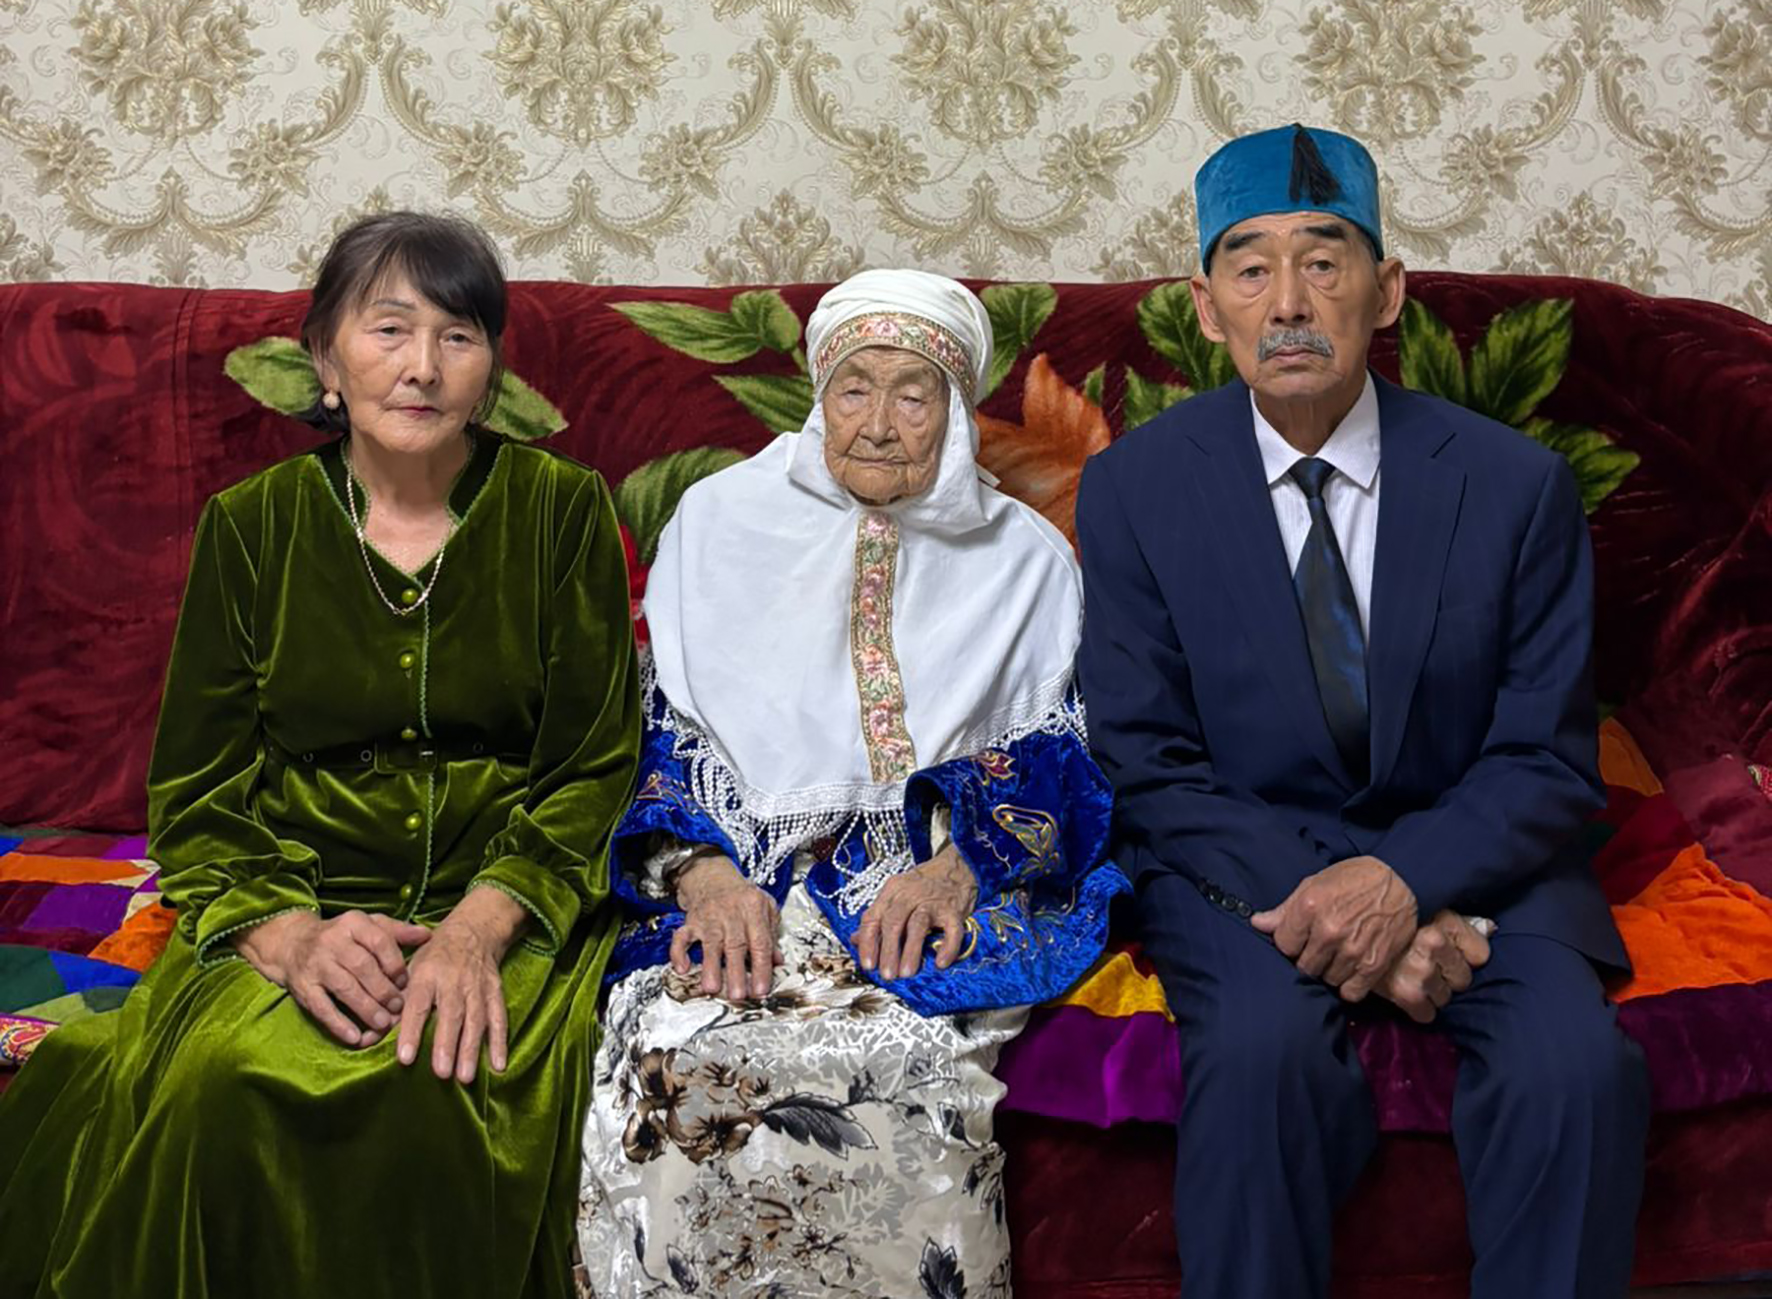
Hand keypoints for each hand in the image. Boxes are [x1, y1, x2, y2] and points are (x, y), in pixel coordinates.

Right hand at [234, 909, 430, 1048]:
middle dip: (384, 990)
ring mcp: (316, 965)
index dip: (395, 963)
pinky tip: (355, 1037)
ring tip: (384, 1024)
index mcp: (353, 923)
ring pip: (345, 988)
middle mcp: (333, 941)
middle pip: (363, 967)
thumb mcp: (369, 926)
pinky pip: (321, 1008)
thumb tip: (428, 935)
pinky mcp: (303, 987)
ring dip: (366, 1008)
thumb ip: (397, 931)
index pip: (379, 941)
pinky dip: (338, 1024)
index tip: (406, 982)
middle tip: (399, 1008)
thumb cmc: (343, 937)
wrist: (293, 944)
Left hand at [395, 887, 525, 1083]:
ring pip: (476, 1020)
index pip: (417, 1006)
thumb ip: (393, 1004)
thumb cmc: (433, 957)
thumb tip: (368, 1037)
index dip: (411, 1032)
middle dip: (447, 1044)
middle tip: (441, 1073)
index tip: (405, 1058)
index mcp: (427, 975)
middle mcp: (453, 981)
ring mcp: (478, 987)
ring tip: (465, 1077)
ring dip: (472, 1049)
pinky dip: (500, 1042)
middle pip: (451, 1015)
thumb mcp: (409, 970)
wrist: (473, 930)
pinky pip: (499, 1019)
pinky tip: (499, 1066)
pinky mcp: (495, 993)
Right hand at [671, 854, 780, 1000]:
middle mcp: (731, 913)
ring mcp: (709, 917)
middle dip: (736, 972)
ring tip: (712, 988)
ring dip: (710, 967)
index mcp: (753, 908)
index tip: (761, 989)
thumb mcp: (765, 908)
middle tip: (738, 995)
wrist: (715, 878)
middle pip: (735, 945)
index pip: (760, 942)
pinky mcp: (691, 921)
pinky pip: (681, 937)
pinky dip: (678, 952)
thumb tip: (776, 961)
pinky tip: (682, 968)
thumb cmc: (742, 897)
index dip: (761, 968)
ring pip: (710, 943)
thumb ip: (771, 934)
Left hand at [855, 845, 977, 980]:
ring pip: (918, 925)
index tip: (868, 965)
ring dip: (911, 950)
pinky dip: (947, 947)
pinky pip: (952, 930)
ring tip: (907, 972)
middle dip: (888, 950)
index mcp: (892, 892)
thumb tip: (856, 940)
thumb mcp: (896, 894)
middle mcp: (910, 895)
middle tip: (887, 975)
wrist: (958, 868)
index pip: (873, 917)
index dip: (868, 942)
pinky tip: (941, 963)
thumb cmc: (923, 886)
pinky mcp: (954, 911)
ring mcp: (933, 902)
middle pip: (893, 922)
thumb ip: (877, 917)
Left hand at [1251, 855, 1417, 1001]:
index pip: (1283, 944)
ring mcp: (1352, 950)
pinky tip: (1352, 970)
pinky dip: (1349, 985)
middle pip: (1304, 966)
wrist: (1403, 880)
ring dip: (1330, 972)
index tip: (1300, 940)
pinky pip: (1351, 992)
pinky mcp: (1374, 965)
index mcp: (1309, 907)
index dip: (1290, 944)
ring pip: (1327, 980)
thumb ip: (1285, 908)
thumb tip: (1258, 923)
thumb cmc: (1354, 879)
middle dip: (1309, 959)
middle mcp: (1329, 931)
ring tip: (1339, 956)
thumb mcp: (1315, 884)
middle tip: (1320, 949)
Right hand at [1375, 910, 1493, 1023]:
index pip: (1480, 954)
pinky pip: (1425, 1014)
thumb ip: (1458, 918)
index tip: (1452, 952)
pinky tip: (1405, 996)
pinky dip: (1418, 1010)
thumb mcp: (1424, 905)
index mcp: (1443, 924)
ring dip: (1433, 993)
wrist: (1340, 920)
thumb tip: (1492, 928)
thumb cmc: (1382, 908)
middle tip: (1427, 966)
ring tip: (1413, 979)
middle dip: (1448, 975)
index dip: (1467, 954)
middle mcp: (1434, 947)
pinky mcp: (1403, 993)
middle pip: (1463, 978)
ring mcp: (1420, 972)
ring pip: (1445, 997)